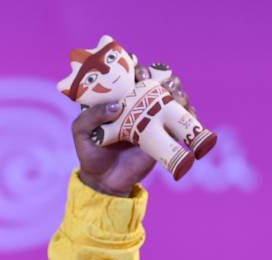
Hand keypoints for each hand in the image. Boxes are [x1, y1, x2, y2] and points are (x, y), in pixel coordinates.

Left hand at [73, 64, 195, 196]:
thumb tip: (117, 106)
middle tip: (156, 83)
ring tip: (174, 94)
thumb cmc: (90, 153)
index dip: (137, 67)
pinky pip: (184, 119)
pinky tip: (187, 110)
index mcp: (118, 98)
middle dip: (161, 75)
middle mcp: (137, 104)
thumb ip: (91, 117)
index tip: (138, 73)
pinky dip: (190, 111)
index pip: (131, 74)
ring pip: (173, 95)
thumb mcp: (82, 133)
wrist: (105, 180)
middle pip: (156, 80)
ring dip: (178, 90)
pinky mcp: (165, 134)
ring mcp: (153, 118)